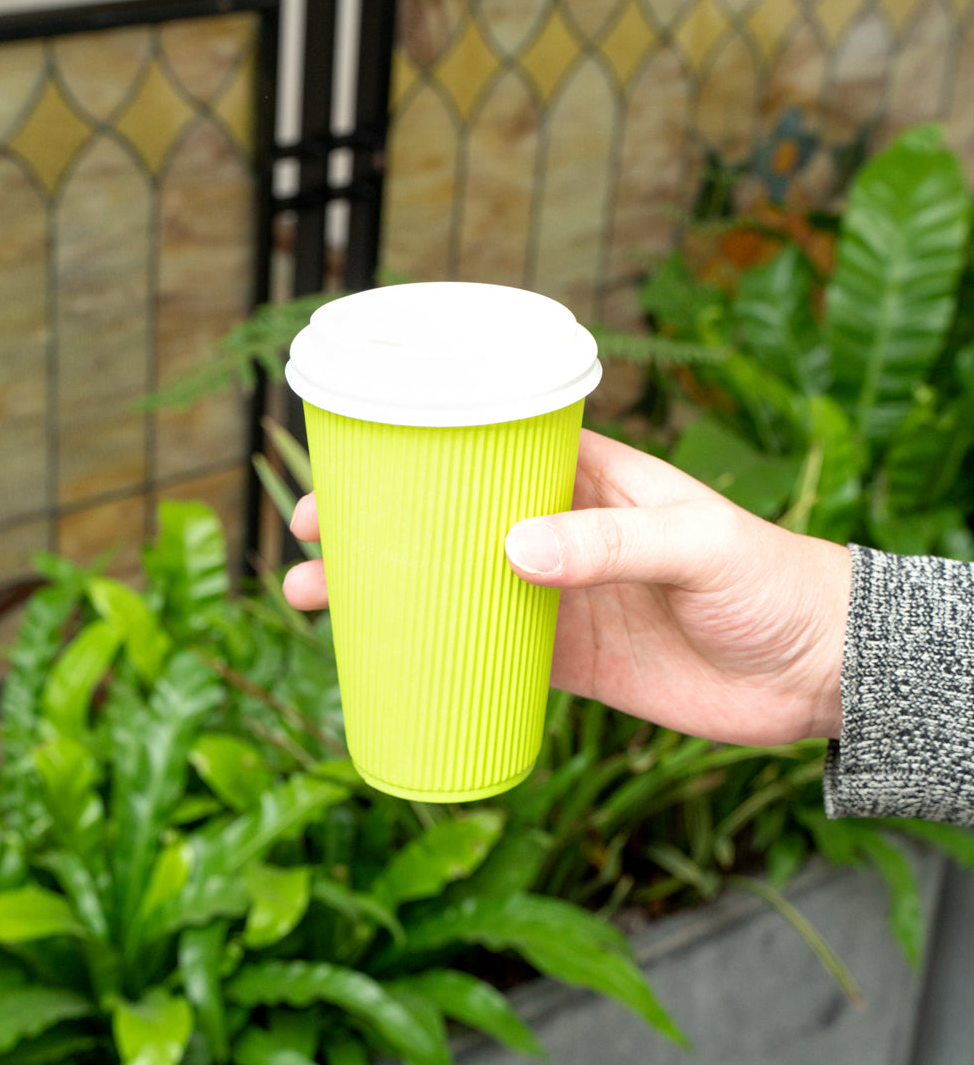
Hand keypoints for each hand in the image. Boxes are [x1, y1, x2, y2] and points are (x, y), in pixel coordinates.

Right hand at [283, 430, 850, 746]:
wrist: (815, 672)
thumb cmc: (771, 579)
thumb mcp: (699, 543)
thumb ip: (612, 544)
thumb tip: (513, 552)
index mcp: (586, 477)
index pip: (484, 449)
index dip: (414, 454)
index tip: (350, 466)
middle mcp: (559, 530)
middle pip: (446, 518)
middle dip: (375, 524)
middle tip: (308, 534)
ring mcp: (557, 595)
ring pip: (451, 585)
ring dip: (386, 590)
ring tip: (314, 598)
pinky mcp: (566, 659)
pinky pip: (486, 651)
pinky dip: (435, 653)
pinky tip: (385, 660)